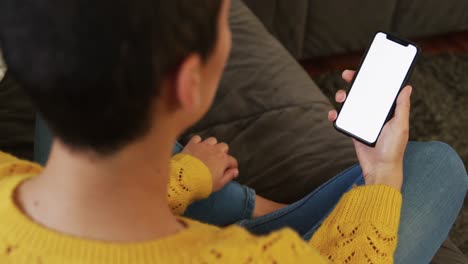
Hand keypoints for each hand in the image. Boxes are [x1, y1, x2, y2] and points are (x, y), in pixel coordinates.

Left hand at [181, 135, 238, 191]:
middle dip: (222, 153)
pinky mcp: (192, 145)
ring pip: (212, 140)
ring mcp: (203, 146)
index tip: (230, 171)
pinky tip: (197, 148)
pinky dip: (198, 142)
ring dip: (212, 145)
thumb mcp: (219, 184)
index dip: (232, 167)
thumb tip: (235, 171)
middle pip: (224, 147)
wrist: (185, 178)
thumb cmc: (203, 183)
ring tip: (208, 153)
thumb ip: (229, 176)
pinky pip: (197, 138)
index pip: (233, 161)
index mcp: (223, 160)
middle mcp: (215, 150)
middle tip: (218, 161)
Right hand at [328, 70, 411, 190]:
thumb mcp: (400, 126)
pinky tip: (333, 114)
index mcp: (387, 109)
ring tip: (340, 97)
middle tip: (347, 76)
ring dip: (343, 97)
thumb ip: (402, 107)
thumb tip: (407, 88)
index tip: (364, 69)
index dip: (372, 77)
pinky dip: (335, 115)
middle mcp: (374, 113)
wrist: (379, 168)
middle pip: (363, 92)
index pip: (379, 89)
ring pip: (350, 103)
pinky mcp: (353, 129)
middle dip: (354, 82)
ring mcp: (362, 120)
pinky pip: (342, 118)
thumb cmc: (393, 149)